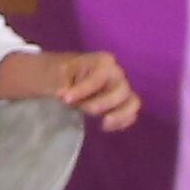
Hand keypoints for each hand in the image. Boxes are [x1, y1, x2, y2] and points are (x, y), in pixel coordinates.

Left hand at [0, 49, 143, 129]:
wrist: (64, 80)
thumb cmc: (61, 74)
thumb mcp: (57, 75)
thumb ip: (63, 83)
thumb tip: (64, 95)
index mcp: (103, 62)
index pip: (99, 77)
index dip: (84, 90)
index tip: (66, 99)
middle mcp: (116, 74)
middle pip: (121, 91)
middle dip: (102, 103)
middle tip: (82, 110)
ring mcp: (121, 89)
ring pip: (132, 102)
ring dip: (119, 115)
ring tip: (103, 124)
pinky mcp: (121, 103)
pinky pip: (131, 113)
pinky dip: (123, 121)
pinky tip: (106, 127)